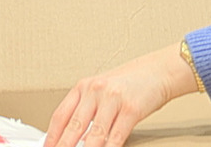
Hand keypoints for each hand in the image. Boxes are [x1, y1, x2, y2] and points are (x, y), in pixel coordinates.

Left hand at [45, 43, 195, 146]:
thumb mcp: (101, 90)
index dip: (51, 136)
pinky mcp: (131, 109)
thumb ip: (87, 110)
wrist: (158, 71)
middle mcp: (95, 91)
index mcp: (84, 86)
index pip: (60, 115)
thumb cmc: (130, 82)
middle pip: (73, 126)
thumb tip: (73, 137)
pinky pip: (116, 136)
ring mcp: (113, 99)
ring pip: (94, 134)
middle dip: (64, 146)